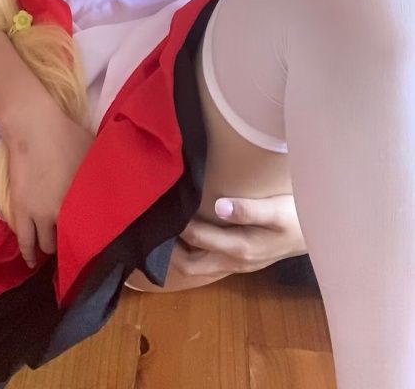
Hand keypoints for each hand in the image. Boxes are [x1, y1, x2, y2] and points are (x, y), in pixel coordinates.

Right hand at [2, 96, 94, 268]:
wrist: (33, 127)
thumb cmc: (68, 135)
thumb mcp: (94, 154)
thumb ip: (100, 176)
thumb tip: (113, 186)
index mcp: (84, 200)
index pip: (93, 233)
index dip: (94, 241)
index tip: (97, 245)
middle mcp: (63, 213)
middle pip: (70, 241)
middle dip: (73, 246)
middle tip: (76, 247)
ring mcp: (39, 214)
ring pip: (46, 245)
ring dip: (51, 250)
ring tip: (55, 254)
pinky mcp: (21, 210)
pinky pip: (24, 241)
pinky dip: (29, 254)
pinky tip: (32, 262)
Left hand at [169, 194, 306, 285]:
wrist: (319, 234)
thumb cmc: (297, 217)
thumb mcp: (276, 210)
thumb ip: (249, 210)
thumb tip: (219, 206)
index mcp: (240, 248)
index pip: (197, 238)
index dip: (178, 225)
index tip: (164, 207)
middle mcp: (235, 261)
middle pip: (191, 265)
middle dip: (170, 251)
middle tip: (154, 228)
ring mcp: (238, 264)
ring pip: (199, 267)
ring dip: (180, 254)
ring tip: (165, 231)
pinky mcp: (241, 260)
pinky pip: (209, 263)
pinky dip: (194, 253)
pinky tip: (187, 237)